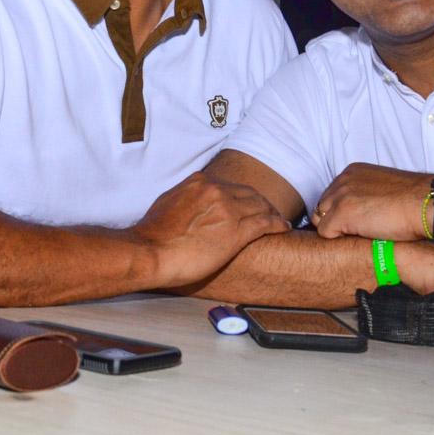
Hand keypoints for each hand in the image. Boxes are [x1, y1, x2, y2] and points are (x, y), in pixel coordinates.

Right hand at [129, 171, 290, 288]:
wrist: (149, 252)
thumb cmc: (153, 234)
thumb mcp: (168, 201)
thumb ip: (187, 197)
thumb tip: (193, 201)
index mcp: (200, 182)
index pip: (232, 185)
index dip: (244, 195)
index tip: (248, 203)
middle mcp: (217, 190)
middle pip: (250, 193)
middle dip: (261, 202)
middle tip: (269, 211)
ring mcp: (228, 210)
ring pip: (261, 206)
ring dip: (272, 212)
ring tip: (279, 220)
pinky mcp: (236, 232)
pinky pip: (266, 223)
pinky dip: (278, 224)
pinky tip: (283, 228)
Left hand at [312, 163, 429, 240]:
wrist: (426, 204)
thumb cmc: (412, 201)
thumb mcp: (383, 188)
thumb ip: (364, 193)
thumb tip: (357, 212)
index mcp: (352, 172)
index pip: (331, 194)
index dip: (341, 211)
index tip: (358, 221)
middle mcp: (343, 180)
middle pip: (322, 206)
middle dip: (335, 221)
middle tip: (358, 231)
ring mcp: (341, 196)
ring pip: (320, 220)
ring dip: (337, 231)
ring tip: (360, 236)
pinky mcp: (342, 213)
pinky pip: (325, 233)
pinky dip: (339, 240)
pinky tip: (360, 239)